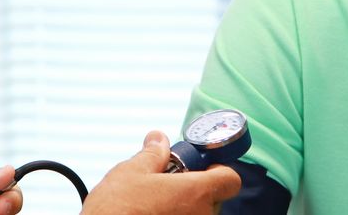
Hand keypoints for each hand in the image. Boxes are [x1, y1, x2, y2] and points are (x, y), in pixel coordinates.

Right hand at [81, 131, 240, 214]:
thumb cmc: (117, 209)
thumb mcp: (131, 171)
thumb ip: (152, 154)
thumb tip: (158, 140)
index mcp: (195, 193)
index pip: (229, 179)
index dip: (217, 169)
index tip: (199, 166)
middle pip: (212, 198)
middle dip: (193, 189)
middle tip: (167, 184)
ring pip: (196, 214)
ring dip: (181, 207)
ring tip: (153, 204)